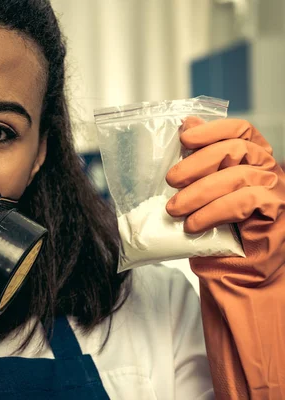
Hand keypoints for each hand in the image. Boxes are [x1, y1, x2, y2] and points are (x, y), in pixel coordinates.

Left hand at [165, 117, 284, 398]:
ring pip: (238, 176)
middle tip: (170, 180)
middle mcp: (268, 170)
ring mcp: (276, 189)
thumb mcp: (198, 195)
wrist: (234, 274)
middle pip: (237, 149)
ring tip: (175, 210)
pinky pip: (246, 201)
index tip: (184, 136)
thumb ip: (196, 165)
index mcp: (250, 159)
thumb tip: (182, 130)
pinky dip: (215, 211)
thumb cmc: (214, 233)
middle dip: (198, 162)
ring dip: (200, 192)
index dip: (213, 129)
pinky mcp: (277, 211)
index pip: (240, 130)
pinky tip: (194, 225)